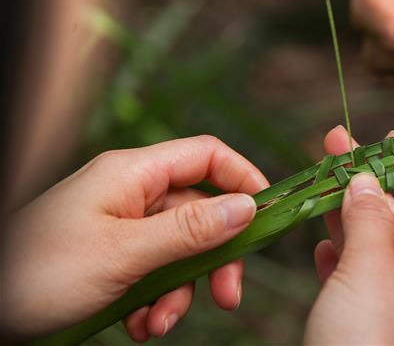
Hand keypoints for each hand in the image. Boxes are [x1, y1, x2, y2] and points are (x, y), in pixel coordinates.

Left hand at [1, 135, 268, 340]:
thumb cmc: (38, 273)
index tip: (266, 217)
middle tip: (226, 297)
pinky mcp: (106, 256)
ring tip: (158, 325)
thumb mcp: (123, 254)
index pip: (207, 156)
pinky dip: (153, 301)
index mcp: (132, 173)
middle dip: (214, 257)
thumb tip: (247, 207)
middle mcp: (128, 192)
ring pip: (177, 249)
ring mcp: (116, 225)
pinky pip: (151, 271)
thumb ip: (190, 230)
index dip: (243, 179)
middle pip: (199, 210)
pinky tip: (138, 326)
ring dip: (179, 291)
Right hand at [304, 127, 393, 344]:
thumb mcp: (370, 269)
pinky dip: (338, 255)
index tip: (387, 141)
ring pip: (373, 247)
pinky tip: (322, 240)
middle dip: (370, 183)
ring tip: (321, 180)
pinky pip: (354, 279)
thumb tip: (366, 178)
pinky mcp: (364, 326)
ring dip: (347, 214)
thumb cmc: (367, 345)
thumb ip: (369, 217)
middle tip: (337, 145)